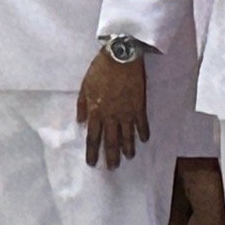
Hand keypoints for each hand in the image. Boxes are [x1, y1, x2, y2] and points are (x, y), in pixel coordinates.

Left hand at [76, 50, 148, 168]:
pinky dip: (143, 133)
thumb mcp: (85, 85)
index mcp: (96, 110)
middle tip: (112, 168)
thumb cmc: (100, 69)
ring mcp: (127, 112)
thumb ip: (82, 105)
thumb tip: (80, 121)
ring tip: (128, 157)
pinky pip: (142, 124)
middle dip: (111, 156)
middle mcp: (111, 116)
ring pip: (127, 136)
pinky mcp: (139, 106)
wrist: (121, 56)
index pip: (93, 136)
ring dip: (128, 148)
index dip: (92, 151)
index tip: (92, 163)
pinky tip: (144, 140)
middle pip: (111, 141)